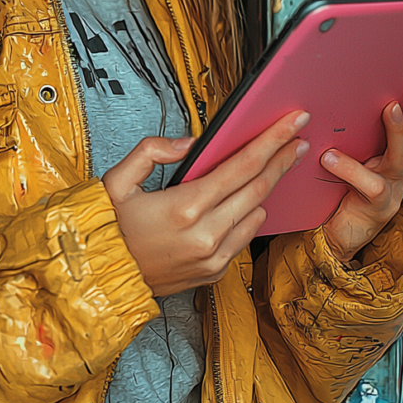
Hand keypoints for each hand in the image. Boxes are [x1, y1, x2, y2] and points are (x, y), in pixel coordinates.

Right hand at [102, 110, 310, 296]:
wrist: (103, 279)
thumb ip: (150, 151)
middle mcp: (205, 234)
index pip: (241, 166)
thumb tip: (188, 143)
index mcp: (184, 207)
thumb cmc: (109, 228)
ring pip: (257, 212)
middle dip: (282, 158)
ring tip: (278, 162)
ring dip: (270, 185)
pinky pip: (246, 236)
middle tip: (299, 137)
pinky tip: (252, 196)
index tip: (292, 123)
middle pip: (259, 187)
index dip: (271, 141)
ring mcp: (213, 257)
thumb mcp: (116, 181)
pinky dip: (252, 212)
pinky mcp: (215, 272)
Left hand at [321, 84, 402, 262]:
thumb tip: (333, 97)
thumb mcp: (351, 156)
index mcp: (396, 154)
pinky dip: (350, 168)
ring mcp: (394, 187)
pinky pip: (371, 184)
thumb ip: (352, 135)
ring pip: (399, 156)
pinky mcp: (381, 206)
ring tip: (389, 108)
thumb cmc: (340, 187)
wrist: (337, 232)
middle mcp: (400, 168)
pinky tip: (330, 158)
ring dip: (395, 130)